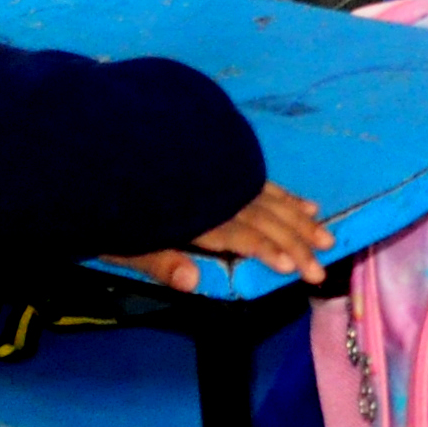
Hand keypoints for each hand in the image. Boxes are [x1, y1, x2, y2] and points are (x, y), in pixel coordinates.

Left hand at [123, 183, 333, 290]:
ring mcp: (222, 175)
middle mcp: (217, 193)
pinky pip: (261, 179)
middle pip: (263, 218)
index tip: (295, 267)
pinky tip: (301, 203)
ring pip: (270, 199)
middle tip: (324, 261)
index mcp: (196, 214)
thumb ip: (158, 260)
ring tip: (324, 235)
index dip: (267, 250)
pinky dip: (285, 195)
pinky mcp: (222, 162)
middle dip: (297, 241)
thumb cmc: (106, 202)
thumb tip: (192, 283)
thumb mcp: (122, 241)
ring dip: (299, 219)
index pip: (241, 234)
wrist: (102, 143)